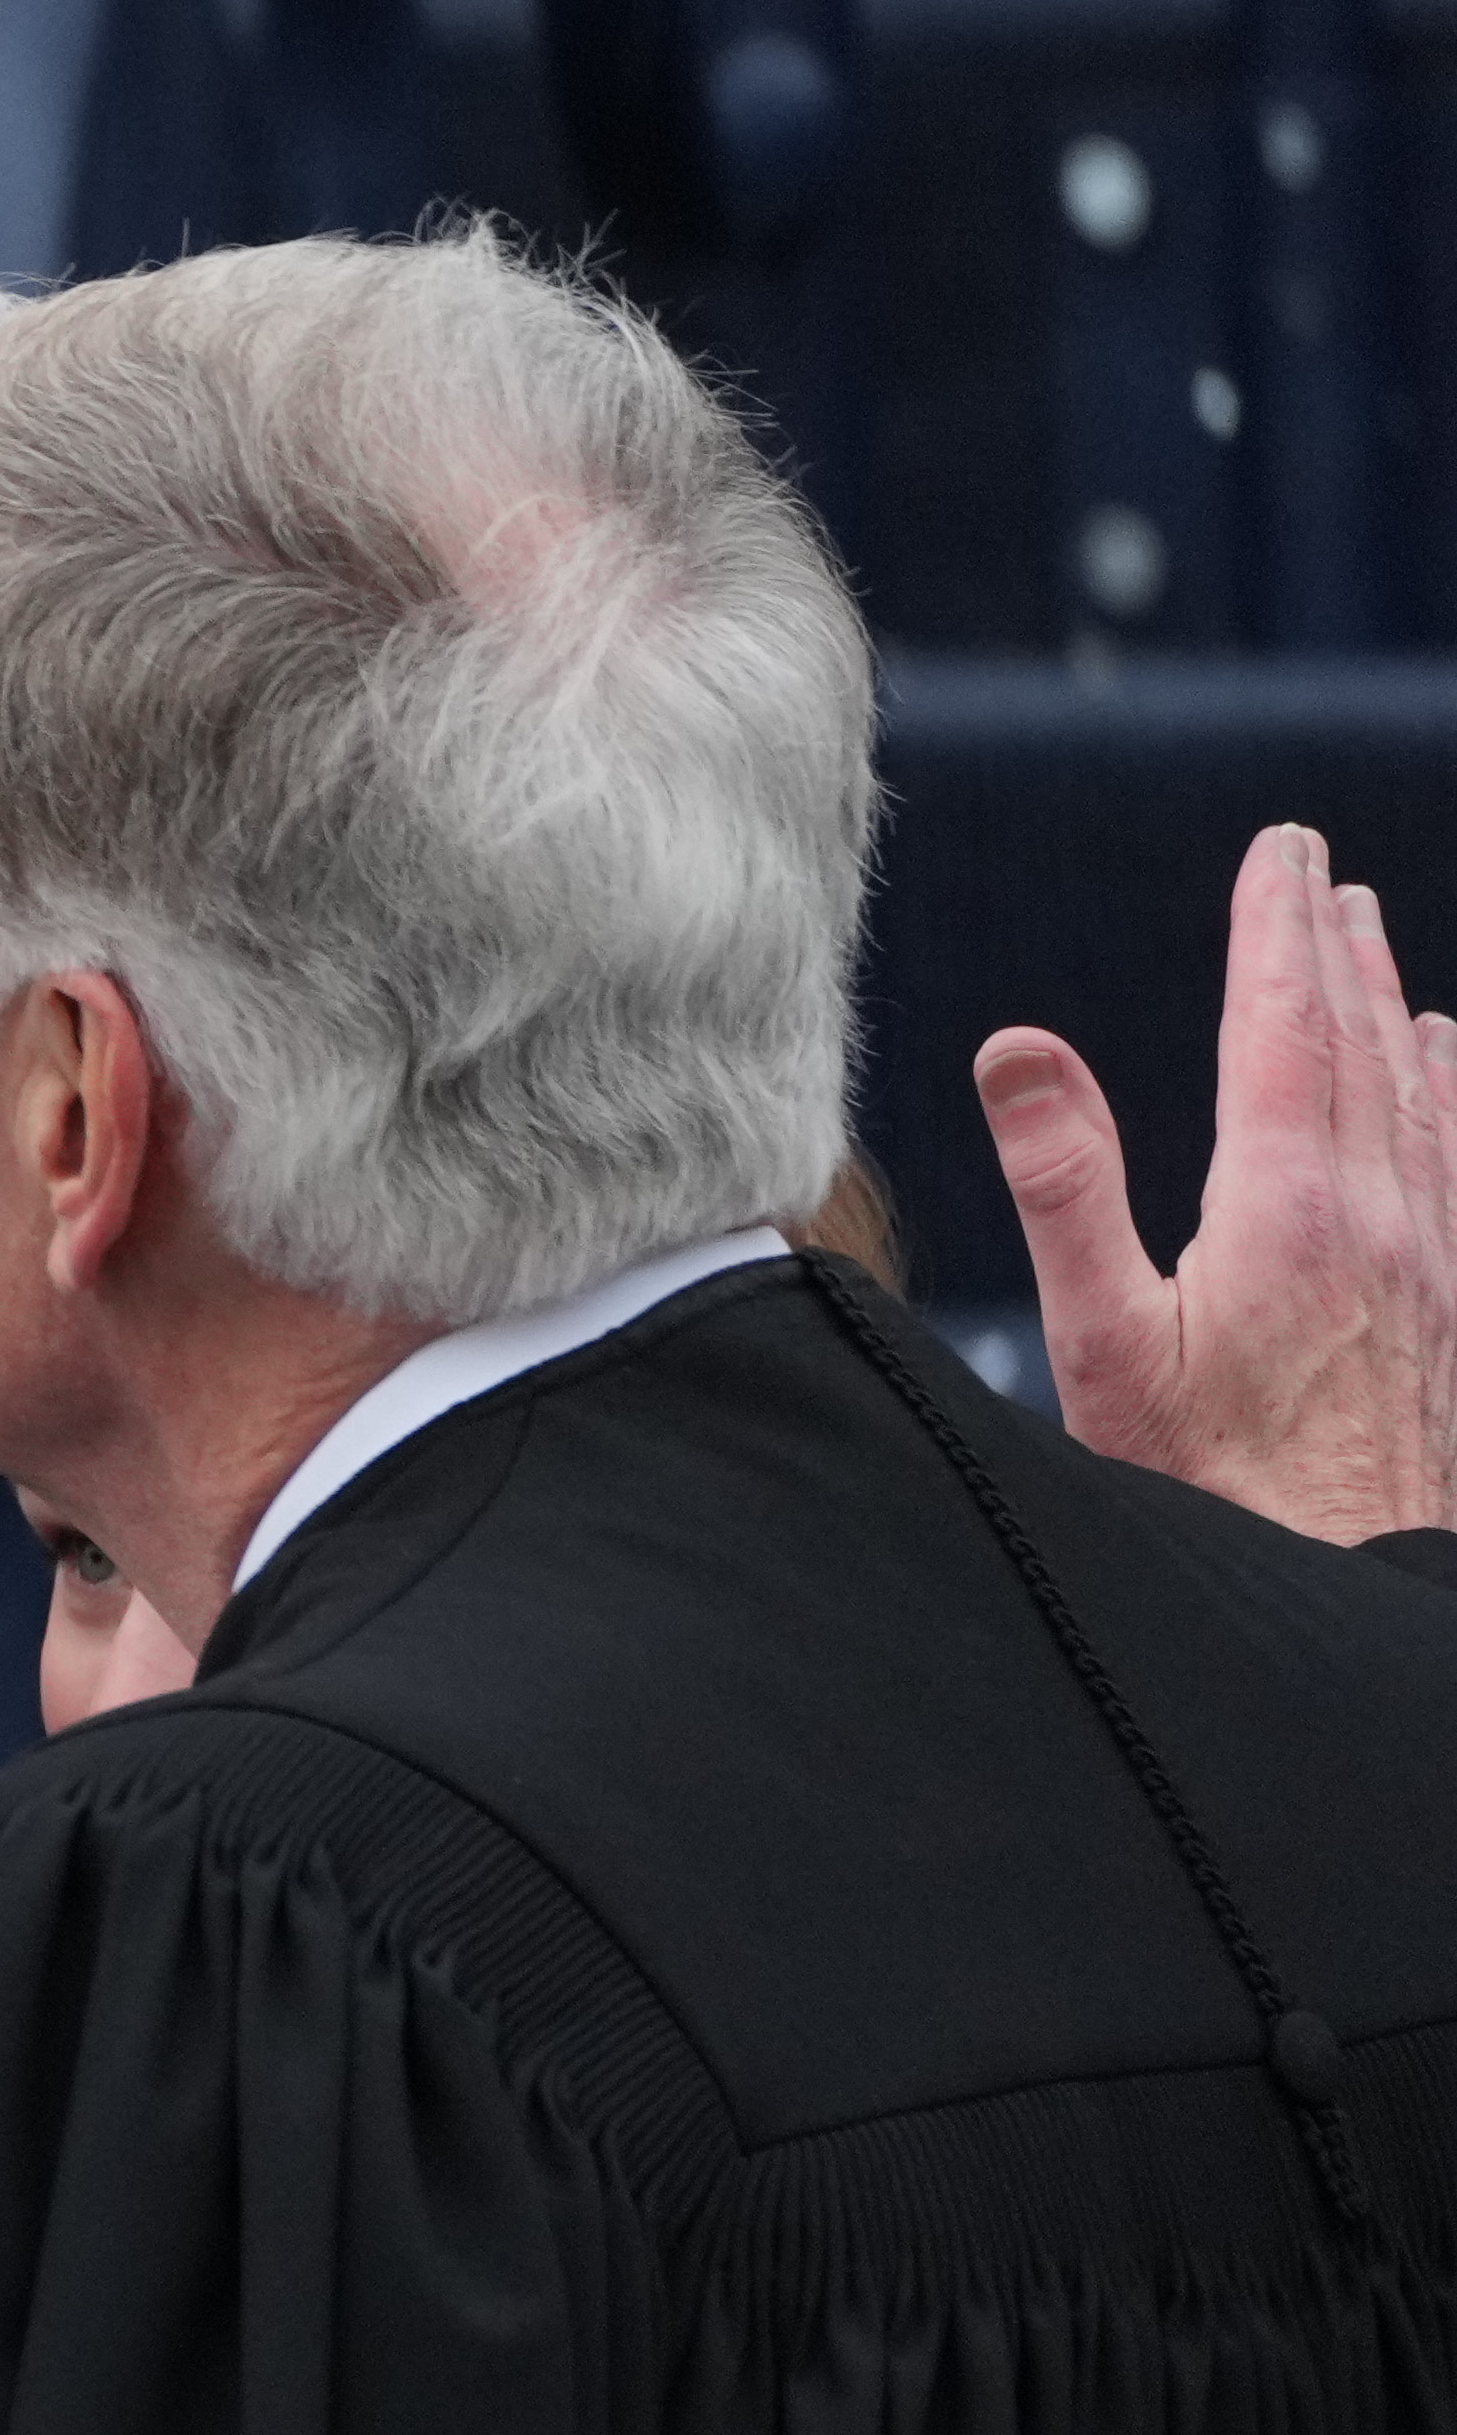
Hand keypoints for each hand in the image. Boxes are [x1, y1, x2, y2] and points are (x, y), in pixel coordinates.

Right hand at [976, 822, 1456, 1545]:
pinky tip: (1446, 1066)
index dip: (1274, 931)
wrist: (1343, 1582)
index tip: (1277, 852)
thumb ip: (1066, 1185)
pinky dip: (1446, 1089)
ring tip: (1371, 938)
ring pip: (1418, 1091)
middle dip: (1332, 944)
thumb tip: (1020, 1048)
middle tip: (1314, 867)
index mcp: (1285, 1206)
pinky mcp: (1447, 1303)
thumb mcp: (1105, 1342)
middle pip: (1362, 1040)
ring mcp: (1426, 1256)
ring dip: (1390, 1001)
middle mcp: (1376, 1211)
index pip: (1281, 1027)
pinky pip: (1454, 1158)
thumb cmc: (1207, 1485)